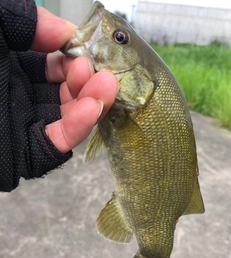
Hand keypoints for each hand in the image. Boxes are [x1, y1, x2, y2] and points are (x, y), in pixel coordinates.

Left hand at [31, 7, 117, 153]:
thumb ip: (23, 21)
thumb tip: (67, 32)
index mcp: (13, 71)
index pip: (53, 66)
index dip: (73, 57)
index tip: (87, 48)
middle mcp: (23, 98)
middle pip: (67, 91)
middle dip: (87, 80)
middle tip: (102, 70)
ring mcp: (27, 127)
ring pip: (70, 117)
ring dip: (93, 102)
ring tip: (108, 85)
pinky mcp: (27, 154)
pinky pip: (57, 144)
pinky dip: (78, 129)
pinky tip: (92, 109)